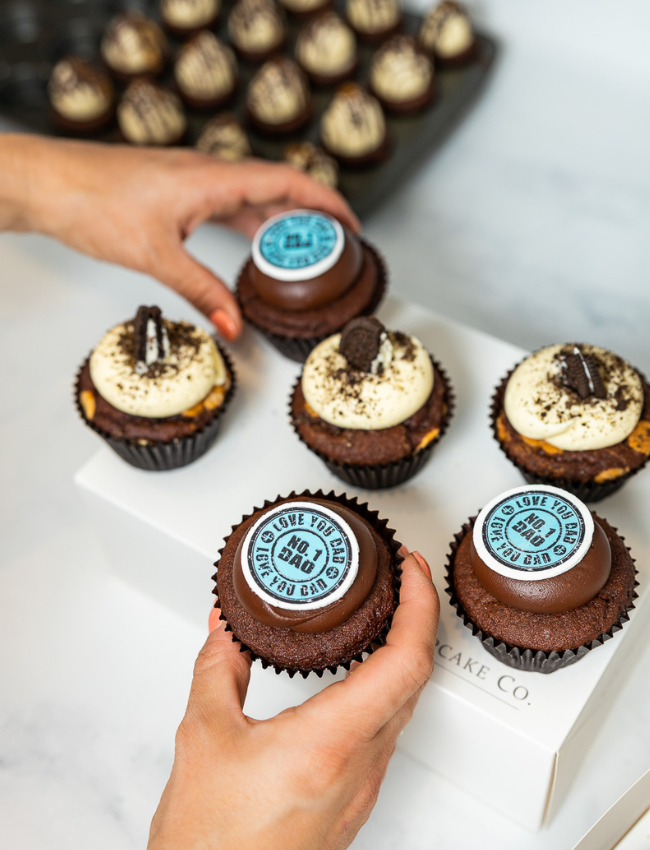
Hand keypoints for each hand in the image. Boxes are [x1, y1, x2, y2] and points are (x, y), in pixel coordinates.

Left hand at [0, 134, 358, 339]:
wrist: (48, 183)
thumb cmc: (91, 202)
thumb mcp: (155, 257)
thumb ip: (201, 292)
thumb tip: (233, 325)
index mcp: (211, 179)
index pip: (286, 181)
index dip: (326, 202)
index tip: (351, 224)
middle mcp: (207, 173)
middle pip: (277, 189)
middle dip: (311, 217)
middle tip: (335, 247)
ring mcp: (193, 180)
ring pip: (252, 197)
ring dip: (280, 222)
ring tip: (302, 253)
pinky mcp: (178, 190)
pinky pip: (229, 203)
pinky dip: (249, 224)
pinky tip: (252, 246)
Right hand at [148, 551, 438, 849]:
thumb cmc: (211, 844)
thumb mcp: (204, 736)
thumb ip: (218, 669)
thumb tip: (228, 630)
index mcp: (331, 742)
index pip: (406, 660)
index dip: (419, 605)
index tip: (410, 570)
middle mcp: (360, 766)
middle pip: (416, 677)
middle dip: (416, 617)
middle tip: (400, 580)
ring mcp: (362, 787)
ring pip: (405, 705)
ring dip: (404, 652)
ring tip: (384, 616)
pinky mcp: (353, 799)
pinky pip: (386, 731)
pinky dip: (386, 687)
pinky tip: (361, 674)